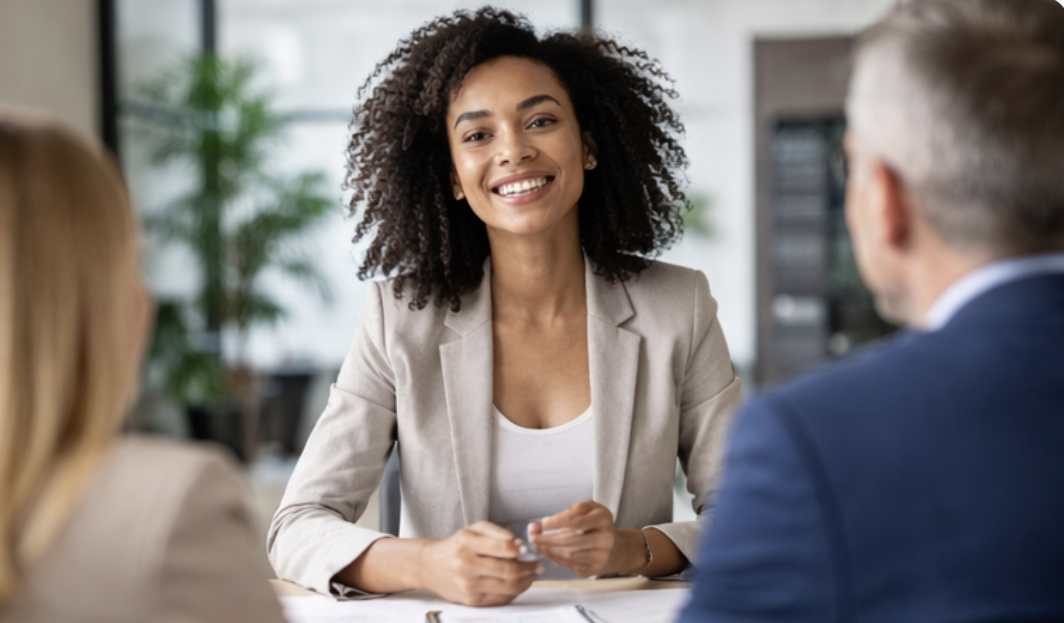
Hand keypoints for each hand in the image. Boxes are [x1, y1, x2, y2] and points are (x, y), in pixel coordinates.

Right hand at [417, 521, 542, 605]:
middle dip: (529, 568)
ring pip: (508, 587)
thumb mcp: (473, 529)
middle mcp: (466, 565)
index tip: (528, 550)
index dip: (521, 550)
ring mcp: (468, 585)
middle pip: (508, 571)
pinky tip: (518, 584)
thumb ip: (497, 532)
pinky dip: (514, 592)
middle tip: (538, 565)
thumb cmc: (456, 546)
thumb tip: (519, 545)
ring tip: (531, 575)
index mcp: (467, 543)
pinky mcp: (471, 601)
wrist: (429, 566)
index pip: (503, 548)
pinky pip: (500, 599)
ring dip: (525, 581)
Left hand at [528, 501, 646, 577]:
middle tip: (532, 537)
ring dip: (549, 550)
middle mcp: (605, 539)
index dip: (555, 523)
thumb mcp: (589, 509)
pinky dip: (556, 558)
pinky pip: (570, 565)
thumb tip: (545, 522)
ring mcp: (601, 557)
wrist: (615, 548)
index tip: (541, 524)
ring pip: (569, 555)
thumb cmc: (596, 524)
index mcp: (603, 519)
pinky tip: (548, 552)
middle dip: (547, 540)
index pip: (574, 521)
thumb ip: (571, 511)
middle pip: (570, 541)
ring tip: (537, 544)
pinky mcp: (594, 570)